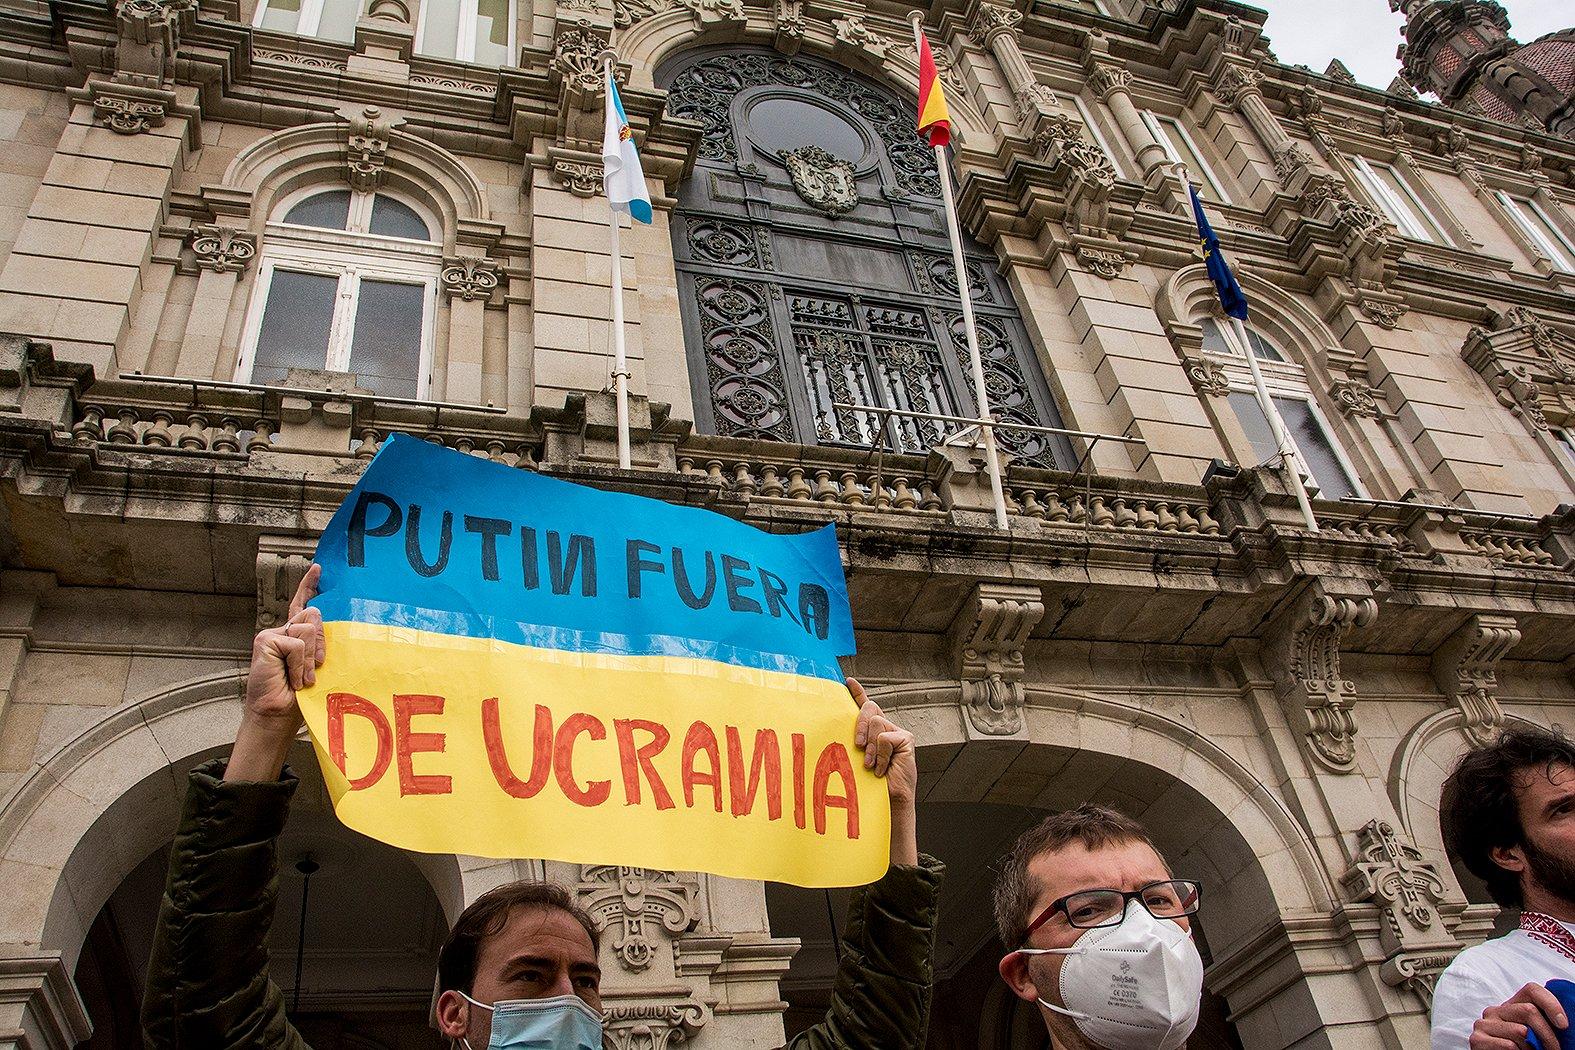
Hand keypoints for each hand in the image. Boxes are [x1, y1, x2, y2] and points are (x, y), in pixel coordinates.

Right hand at [227, 564, 323, 781]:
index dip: (309, 586)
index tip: (318, 569)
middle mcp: (280, 631)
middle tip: (314, 669)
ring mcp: (271, 635)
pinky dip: (300, 664)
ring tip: (301, 678)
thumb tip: (324, 623)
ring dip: (310, 659)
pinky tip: (292, 678)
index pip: (301, 605)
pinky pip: (298, 645)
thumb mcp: (314, 665)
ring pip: (308, 630)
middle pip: (314, 615)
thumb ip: (317, 644)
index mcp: (292, 635)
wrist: (277, 715)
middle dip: (321, 643)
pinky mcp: (266, 642)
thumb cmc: (298, 695)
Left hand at [851, 678, 918, 866]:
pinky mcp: (906, 739)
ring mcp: (897, 732)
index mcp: (872, 731)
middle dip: (860, 725)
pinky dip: (881, 755)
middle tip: (857, 746)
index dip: (857, 692)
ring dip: (871, 747)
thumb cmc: (870, 783)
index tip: (847, 681)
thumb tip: (835, 730)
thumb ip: (853, 743)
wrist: (889, 802)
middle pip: (869, 709)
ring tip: (871, 765)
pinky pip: (886, 737)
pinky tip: (883, 768)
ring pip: (877, 723)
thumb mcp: (856, 759)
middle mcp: (885, 728)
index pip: (865, 707)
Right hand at [1470, 983, 1567, 1049]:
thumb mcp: (1535, 1035)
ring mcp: (1484, 1024)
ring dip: (1532, 1048)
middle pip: (1529, 1010)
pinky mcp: (1477, 1039)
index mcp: (1512, 1006)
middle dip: (1548, 1034)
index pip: (1532, 990)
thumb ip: (1543, 1023)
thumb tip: (1563, 1021)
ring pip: (1520, 1031)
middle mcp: (1496, 1011)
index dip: (1551, 1004)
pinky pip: (1508, 1044)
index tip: (1564, 1025)